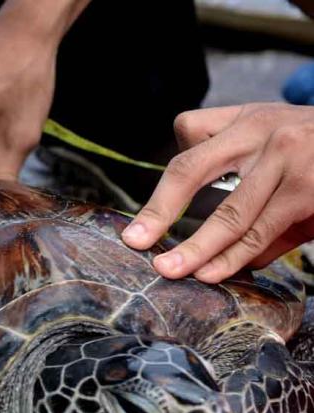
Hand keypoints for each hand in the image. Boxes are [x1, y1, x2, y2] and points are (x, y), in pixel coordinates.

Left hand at [122, 103, 313, 281]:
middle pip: (190, 172)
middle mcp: (261, 133)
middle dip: (160, 214)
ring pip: (230, 213)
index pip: (187, 146)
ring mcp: (288, 160)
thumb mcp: (274, 147)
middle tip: (138, 246)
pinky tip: (217, 272)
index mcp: (244, 121)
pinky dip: (239, 257)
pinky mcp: (312, 192)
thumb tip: (204, 236)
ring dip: (200, 249)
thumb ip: (235, 181)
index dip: (160, 193)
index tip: (135, 230)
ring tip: (174, 272)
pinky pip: (265, 232)